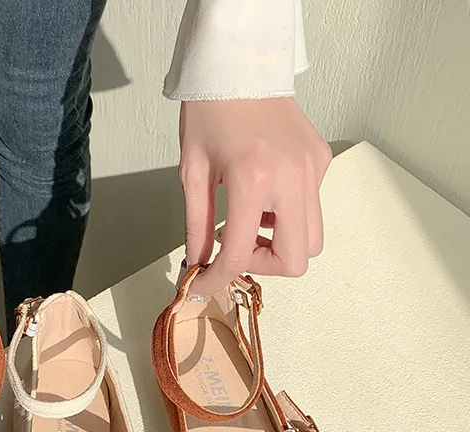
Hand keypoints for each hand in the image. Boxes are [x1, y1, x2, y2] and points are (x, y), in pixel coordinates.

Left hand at [179, 97, 331, 294]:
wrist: (239, 65)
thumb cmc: (210, 111)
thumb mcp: (193, 174)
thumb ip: (197, 226)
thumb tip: (197, 265)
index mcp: (252, 181)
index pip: (240, 256)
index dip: (217, 279)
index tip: (204, 284)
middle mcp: (291, 178)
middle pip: (295, 259)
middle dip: (262, 266)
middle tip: (237, 252)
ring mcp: (312, 169)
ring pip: (311, 239)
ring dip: (279, 245)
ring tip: (250, 225)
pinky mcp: (321, 160)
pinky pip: (312, 207)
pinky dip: (288, 216)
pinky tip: (263, 197)